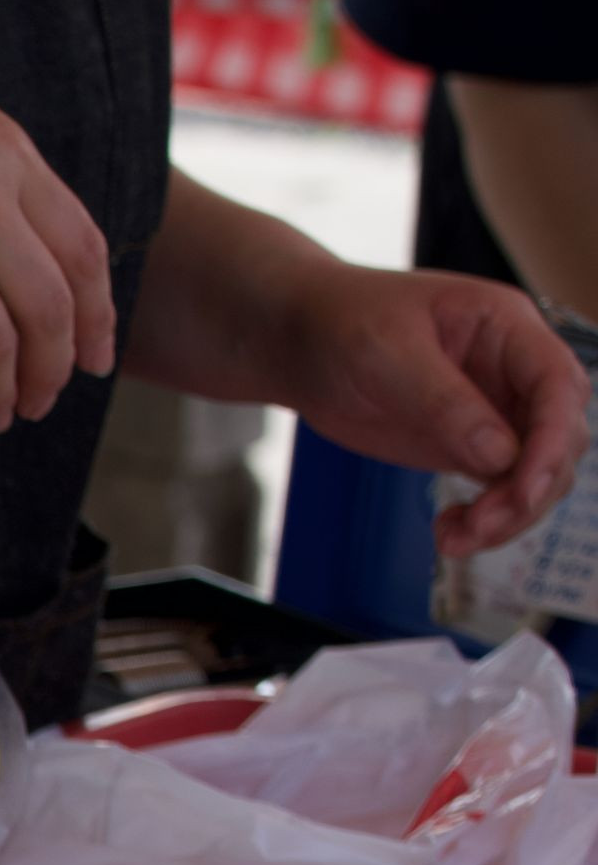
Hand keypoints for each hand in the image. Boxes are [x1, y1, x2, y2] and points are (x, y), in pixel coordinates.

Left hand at [273, 259, 588, 555]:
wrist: (303, 345)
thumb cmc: (345, 324)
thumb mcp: (388, 354)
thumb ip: (443, 402)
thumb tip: (501, 456)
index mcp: (508, 329)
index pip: (559, 385)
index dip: (552, 439)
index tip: (525, 487)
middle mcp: (515, 372)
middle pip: (560, 436)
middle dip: (531, 488)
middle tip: (479, 526)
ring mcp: (495, 412)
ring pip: (537, 472)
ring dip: (511, 514)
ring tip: (454, 540)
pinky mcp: (469, 447)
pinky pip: (501, 489)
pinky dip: (485, 519)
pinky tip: (448, 534)